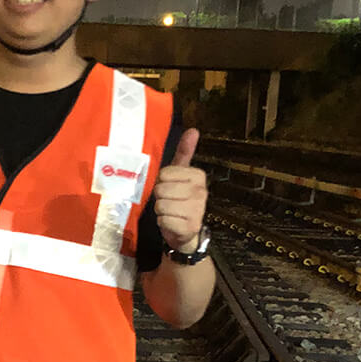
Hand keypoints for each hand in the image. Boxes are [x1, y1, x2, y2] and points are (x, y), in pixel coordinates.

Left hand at [153, 129, 208, 251]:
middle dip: (160, 197)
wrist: (185, 231)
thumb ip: (184, 152)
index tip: (169, 187)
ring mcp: (197, 210)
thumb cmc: (179, 199)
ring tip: (170, 212)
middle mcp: (201, 192)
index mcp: (198, 176)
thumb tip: (193, 130)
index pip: (164, 174)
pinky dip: (163, 222)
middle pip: (161, 189)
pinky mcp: (190, 227)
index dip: (161, 182)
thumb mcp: (180, 174)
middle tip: (169, 201)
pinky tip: (172, 222)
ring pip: (161, 205)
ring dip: (160, 210)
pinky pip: (164, 220)